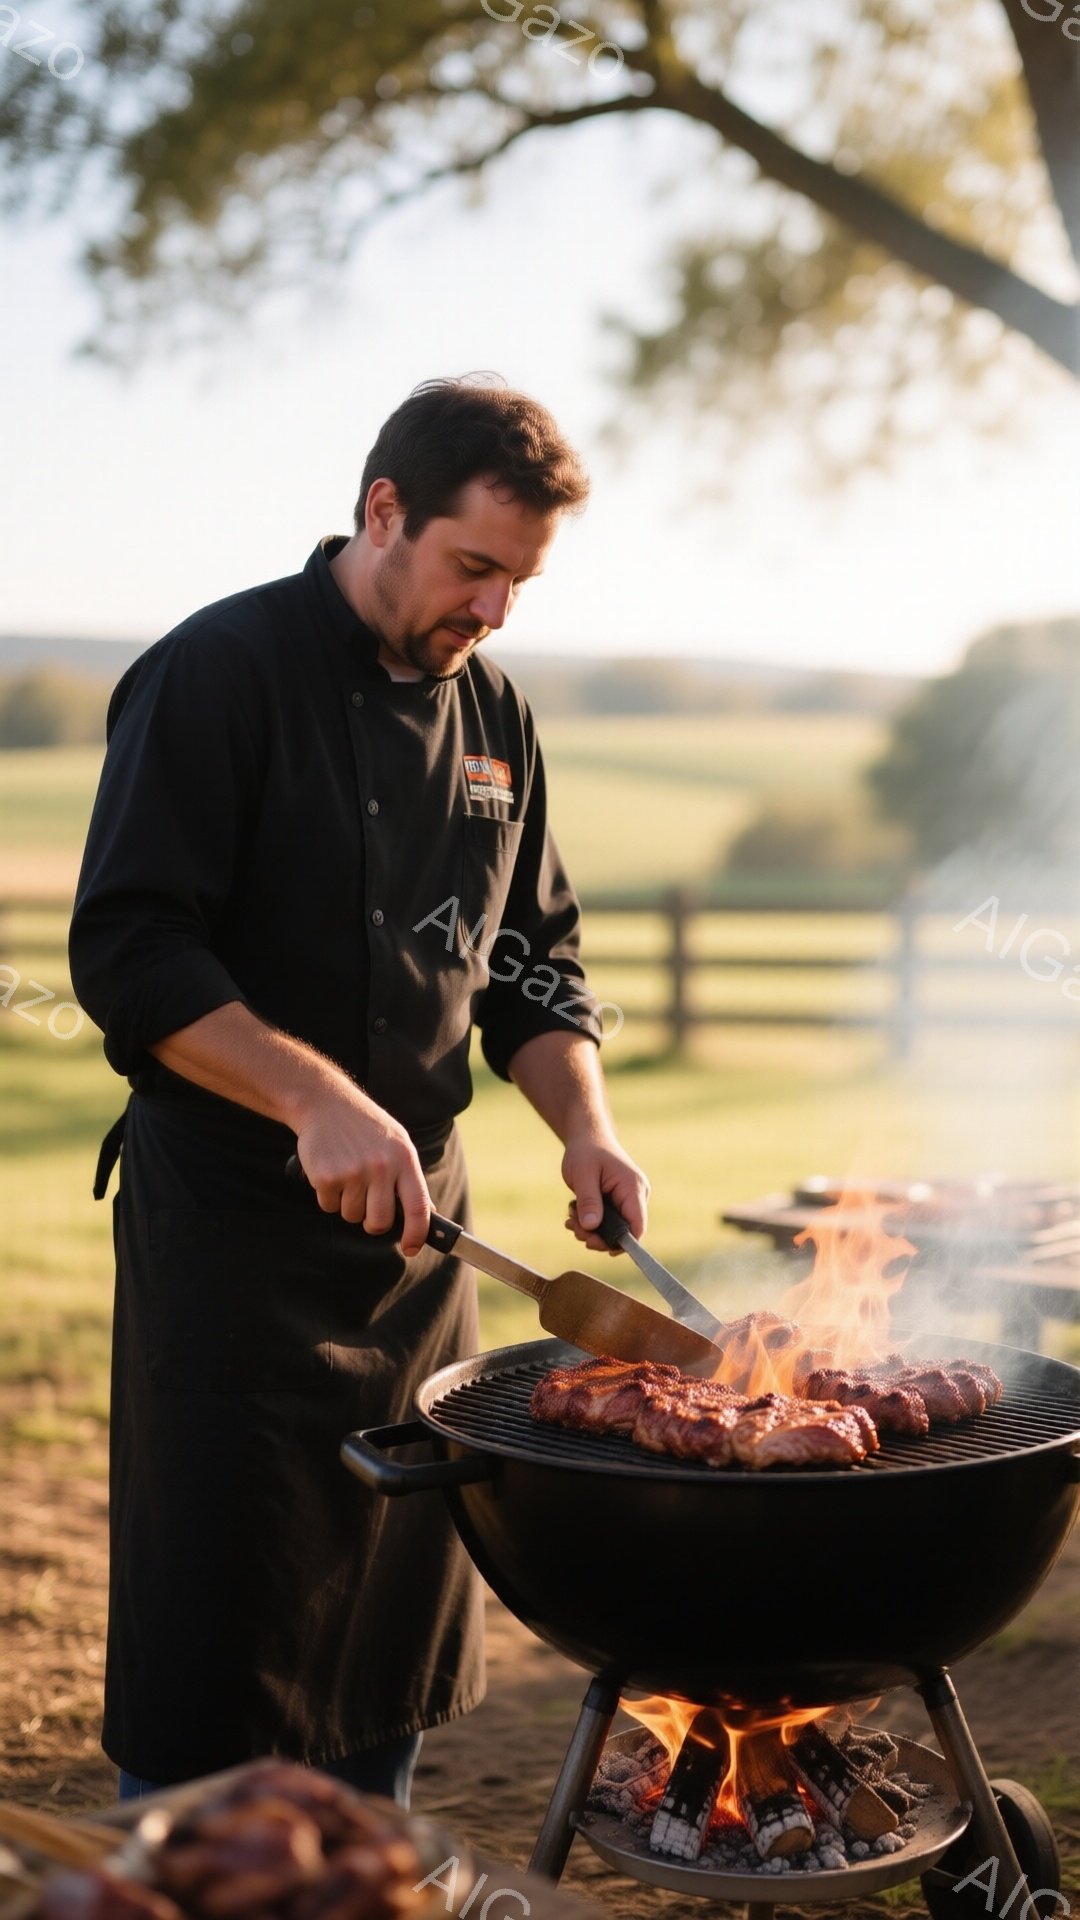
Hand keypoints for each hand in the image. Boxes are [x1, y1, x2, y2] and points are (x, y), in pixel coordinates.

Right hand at [294, 1091, 430, 1256]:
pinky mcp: (327, 1176)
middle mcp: (381, 1166)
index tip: (412, 1248)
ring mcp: (353, 1172)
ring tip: (347, 1174)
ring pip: (352, 1216)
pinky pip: (329, 1206)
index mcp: (404, 1158)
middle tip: (367, 1204)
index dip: (417, 1234)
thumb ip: (410, 1178)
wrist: (326, 1103)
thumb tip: (427, 1213)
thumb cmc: (365, 1126)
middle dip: (373, 1223)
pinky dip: (328, 1196)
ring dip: (348, 1204)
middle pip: (380, 1221)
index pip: (418, 1207)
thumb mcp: (397, 1143)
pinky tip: (331, 1170)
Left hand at [562, 1134, 649, 1253]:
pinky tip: (575, 1213)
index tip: (594, 1245)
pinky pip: (609, 1221)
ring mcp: (629, 1199)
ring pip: (614, 1229)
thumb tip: (591, 1227)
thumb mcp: (583, 1175)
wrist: (588, 1137)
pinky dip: (591, 1222)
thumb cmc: (586, 1152)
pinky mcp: (620, 1202)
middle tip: (573, 1228)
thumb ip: (588, 1201)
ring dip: (590, 1229)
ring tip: (571, 1218)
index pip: (637, 1226)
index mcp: (633, 1188)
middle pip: (624, 1231)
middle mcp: (637, 1195)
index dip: (621, 1243)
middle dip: (597, 1235)